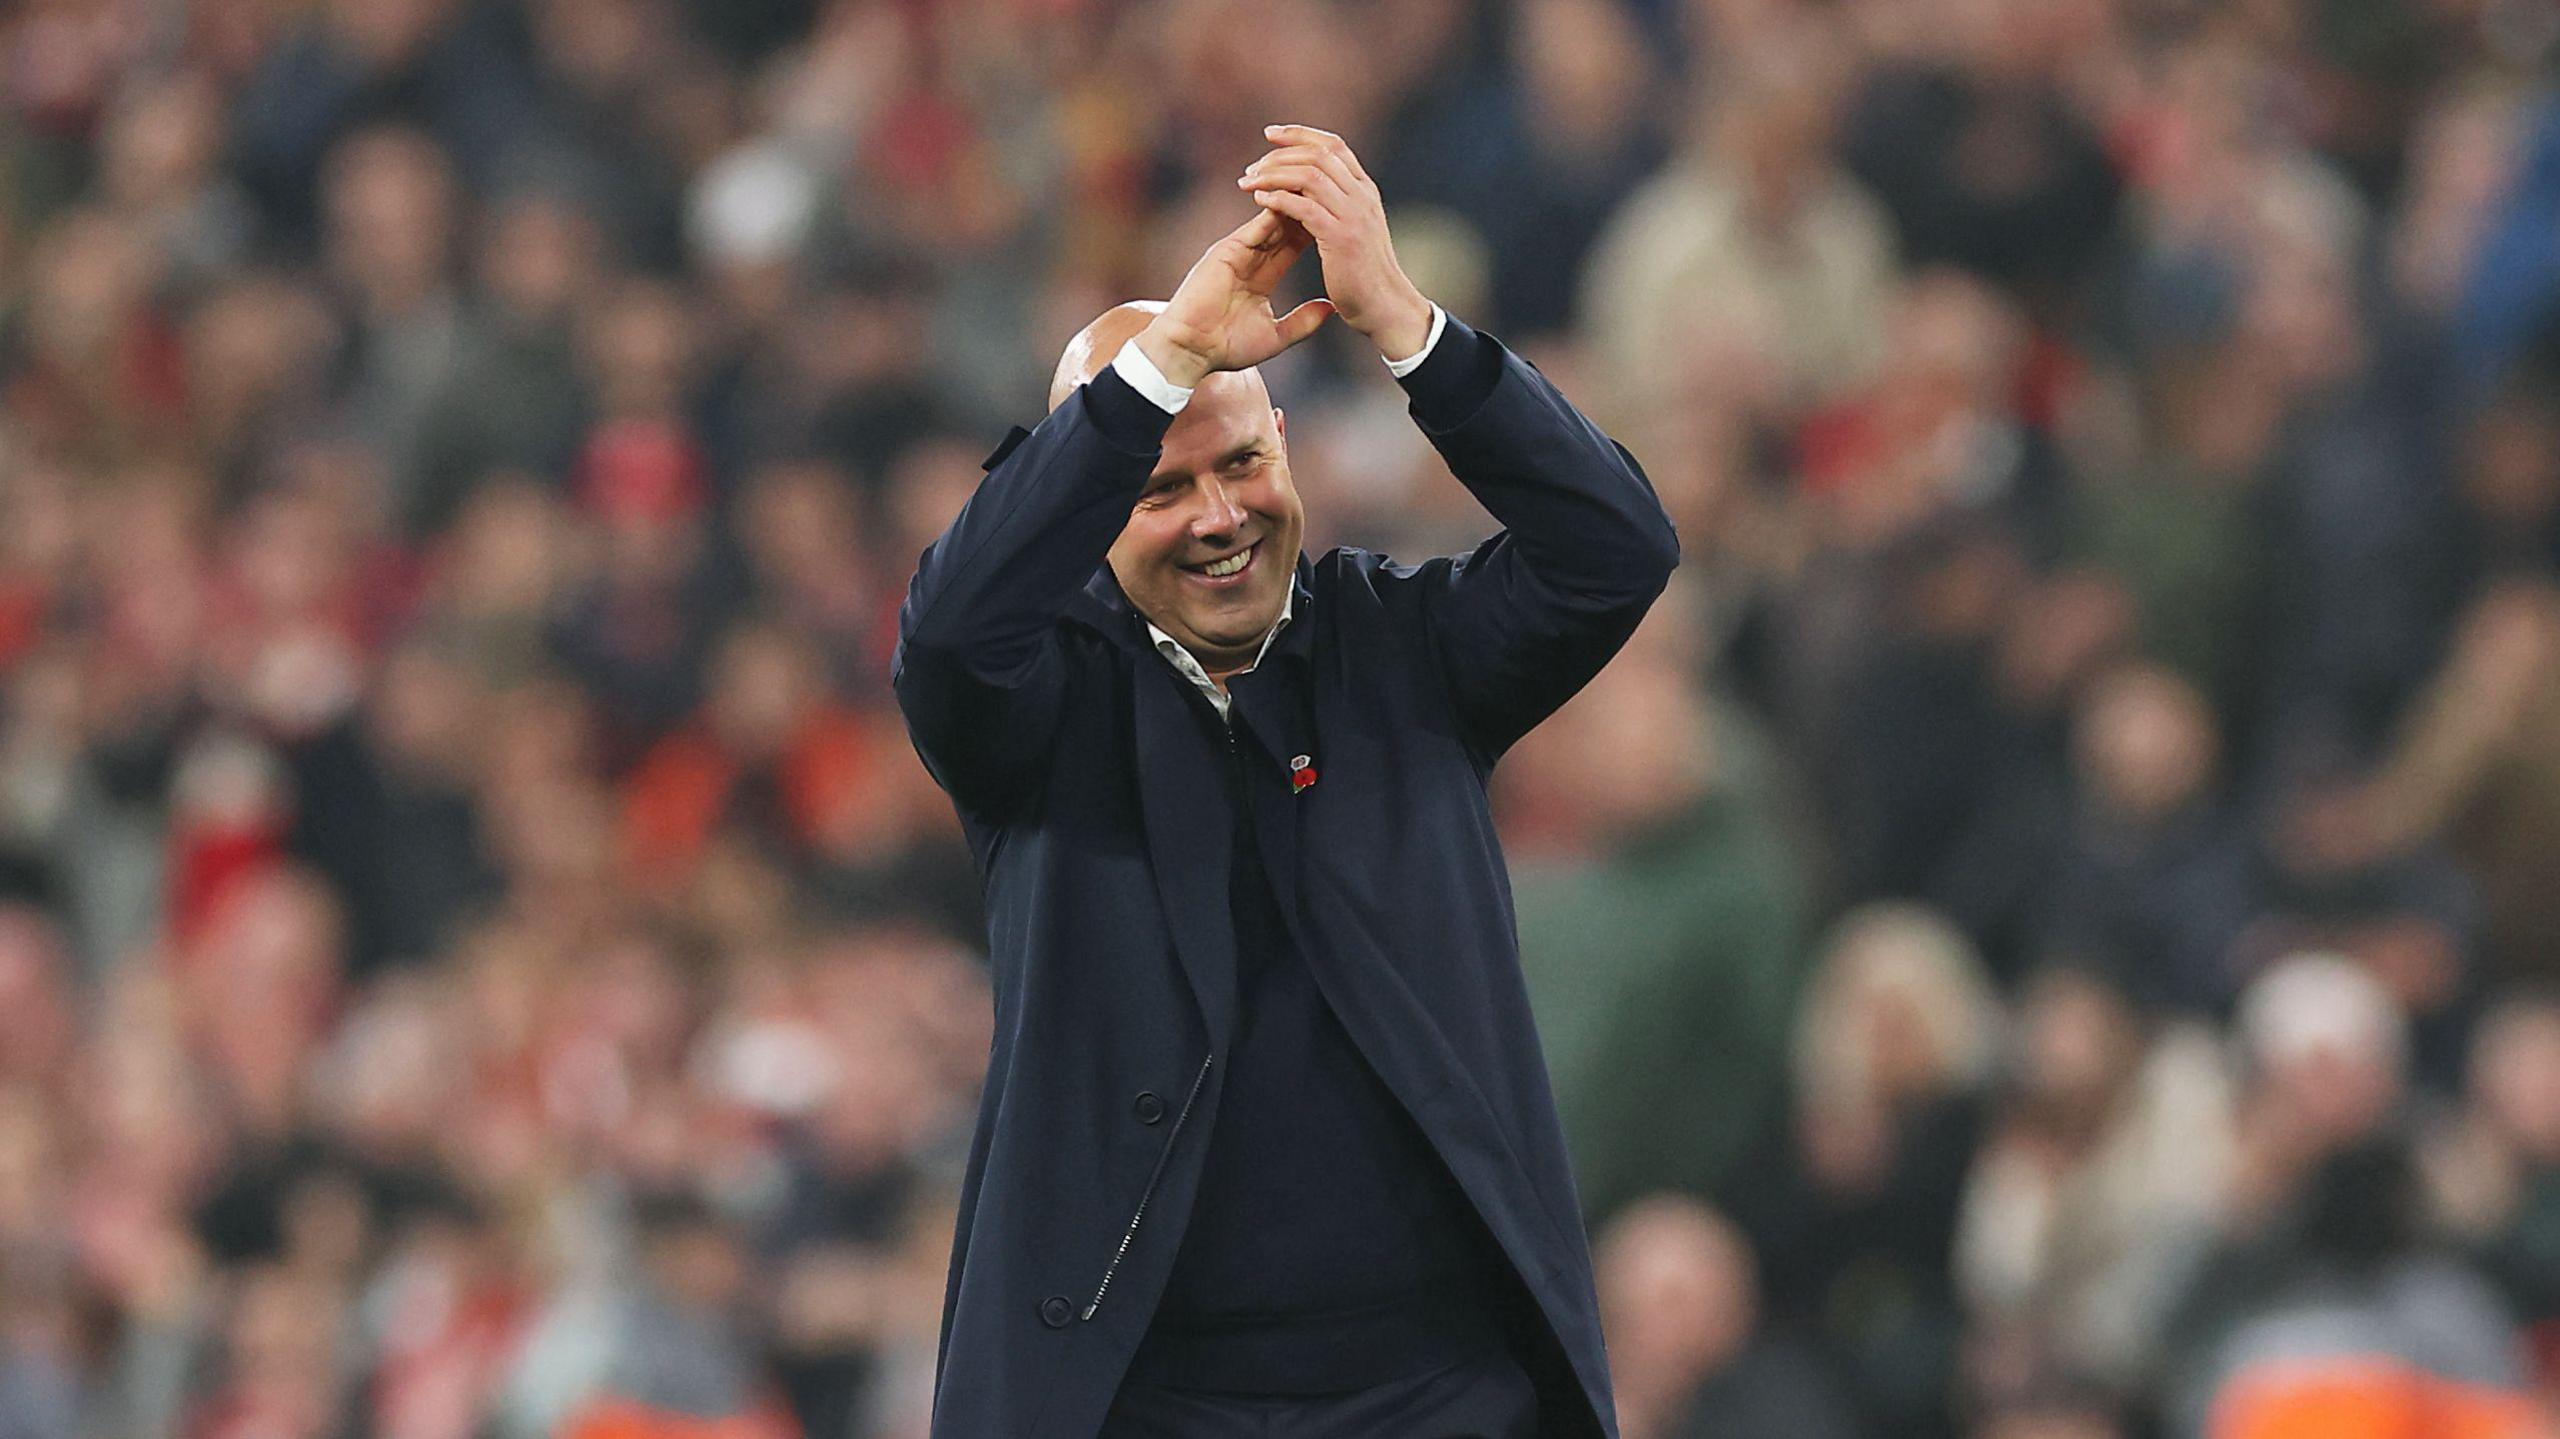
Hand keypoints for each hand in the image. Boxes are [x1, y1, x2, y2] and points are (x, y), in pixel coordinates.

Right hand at [1136, 208, 1335, 389]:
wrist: (1189, 351)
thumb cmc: (1225, 348)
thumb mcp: (1275, 336)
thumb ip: (1303, 321)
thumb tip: (1332, 309)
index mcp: (1261, 275)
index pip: (1293, 244)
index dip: (1316, 228)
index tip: (1340, 218)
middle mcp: (1249, 257)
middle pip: (1285, 224)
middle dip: (1308, 207)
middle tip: (1334, 190)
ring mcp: (1237, 251)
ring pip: (1272, 217)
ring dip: (1294, 201)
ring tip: (1321, 186)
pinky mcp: (1226, 251)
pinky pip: (1257, 225)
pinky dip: (1276, 210)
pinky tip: (1298, 198)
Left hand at [1238, 124, 1433, 360]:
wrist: (1386, 306)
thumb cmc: (1365, 274)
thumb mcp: (1358, 229)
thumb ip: (1341, 205)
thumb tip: (1313, 190)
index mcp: (1365, 190)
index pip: (1333, 146)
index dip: (1300, 134)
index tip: (1270, 134)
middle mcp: (1362, 196)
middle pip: (1317, 155)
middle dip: (1279, 155)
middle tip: (1251, 168)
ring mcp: (1353, 216)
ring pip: (1309, 176)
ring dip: (1273, 175)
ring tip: (1248, 183)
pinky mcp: (1341, 238)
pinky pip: (1304, 208)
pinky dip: (1279, 199)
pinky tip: (1260, 201)